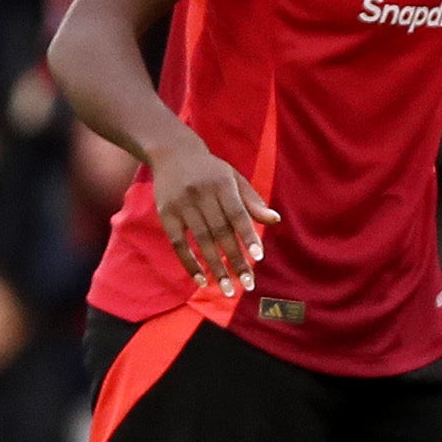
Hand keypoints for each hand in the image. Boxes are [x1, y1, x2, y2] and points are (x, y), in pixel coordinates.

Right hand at [147, 136, 277, 295]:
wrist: (173, 152)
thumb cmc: (211, 171)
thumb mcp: (234, 179)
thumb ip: (252, 201)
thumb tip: (275, 220)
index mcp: (222, 184)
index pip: (237, 214)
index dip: (248, 236)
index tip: (258, 258)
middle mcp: (202, 194)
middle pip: (221, 232)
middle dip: (235, 260)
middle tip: (247, 284)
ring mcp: (182, 204)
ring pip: (201, 241)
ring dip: (215, 267)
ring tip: (227, 289)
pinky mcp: (166, 214)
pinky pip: (179, 243)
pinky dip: (190, 263)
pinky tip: (202, 280)